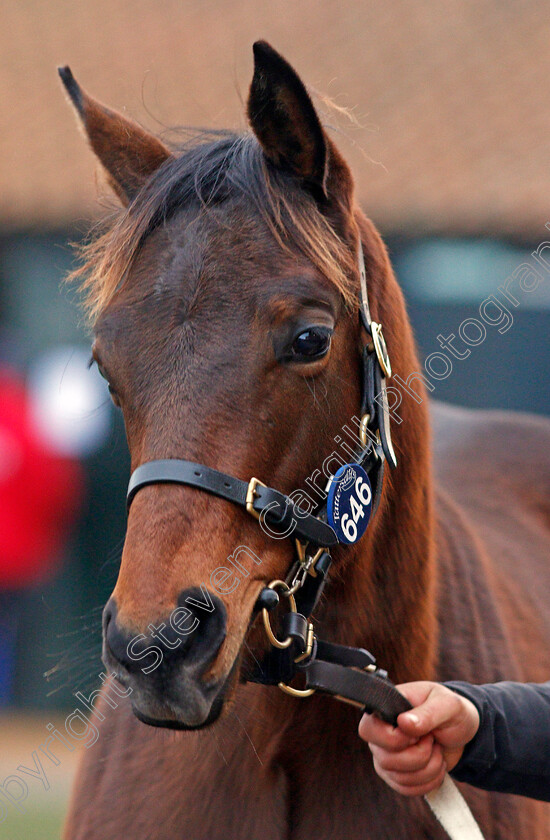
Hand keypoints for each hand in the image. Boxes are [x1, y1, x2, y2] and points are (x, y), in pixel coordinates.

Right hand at [358, 681, 479, 795]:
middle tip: (432, 740)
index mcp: (385, 709)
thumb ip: (427, 713)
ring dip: (429, 769)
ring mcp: (385, 756)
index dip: (397, 738)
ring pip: (399, 778)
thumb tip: (404, 723)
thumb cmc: (451, 710)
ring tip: (438, 750)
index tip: (421, 732)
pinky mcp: (396, 775)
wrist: (461, 731)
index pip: (368, 730)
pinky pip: (406, 789)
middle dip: (420, 755)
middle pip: (386, 759)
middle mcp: (379, 734)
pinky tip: (437, 766)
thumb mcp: (447, 705)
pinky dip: (428, 782)